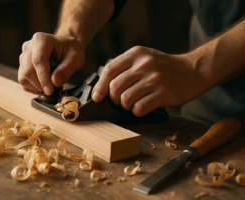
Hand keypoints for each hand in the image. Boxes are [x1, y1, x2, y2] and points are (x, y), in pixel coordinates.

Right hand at [18, 32, 84, 94]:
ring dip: (36, 87)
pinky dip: (33, 88)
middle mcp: (28, 46)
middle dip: (40, 84)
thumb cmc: (70, 51)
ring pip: (23, 77)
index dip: (43, 78)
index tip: (50, 90)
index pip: (38, 60)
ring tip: (50, 85)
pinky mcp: (22, 66)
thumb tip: (55, 82)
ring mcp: (23, 56)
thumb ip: (66, 70)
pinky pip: (23, 81)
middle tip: (53, 90)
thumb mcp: (75, 58)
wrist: (65, 48)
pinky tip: (44, 86)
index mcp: (41, 40)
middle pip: (28, 70)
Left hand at [92, 46, 209, 116]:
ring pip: (125, 99)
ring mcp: (155, 79)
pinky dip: (137, 112)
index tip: (97, 97)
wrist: (193, 71)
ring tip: (132, 104)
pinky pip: (139, 108)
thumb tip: (103, 85)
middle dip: (113, 99)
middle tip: (119, 102)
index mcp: (136, 54)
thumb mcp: (144, 58)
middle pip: (115, 87)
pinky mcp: (163, 93)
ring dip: (125, 106)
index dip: (100, 86)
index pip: (109, 70)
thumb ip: (126, 67)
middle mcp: (145, 64)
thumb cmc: (164, 68)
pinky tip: (142, 108)